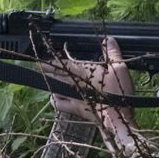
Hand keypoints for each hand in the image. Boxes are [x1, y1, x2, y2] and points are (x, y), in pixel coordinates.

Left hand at [44, 37, 139, 155]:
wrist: (118, 118)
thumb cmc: (118, 92)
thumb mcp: (119, 68)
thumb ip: (112, 53)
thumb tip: (109, 39)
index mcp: (82, 72)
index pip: (61, 64)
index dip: (49, 61)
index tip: (39, 58)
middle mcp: (74, 84)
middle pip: (54, 76)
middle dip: (47, 70)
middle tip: (40, 66)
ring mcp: (72, 98)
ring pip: (54, 89)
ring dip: (51, 83)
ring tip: (50, 79)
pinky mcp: (75, 109)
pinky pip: (59, 104)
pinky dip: (55, 99)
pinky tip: (56, 97)